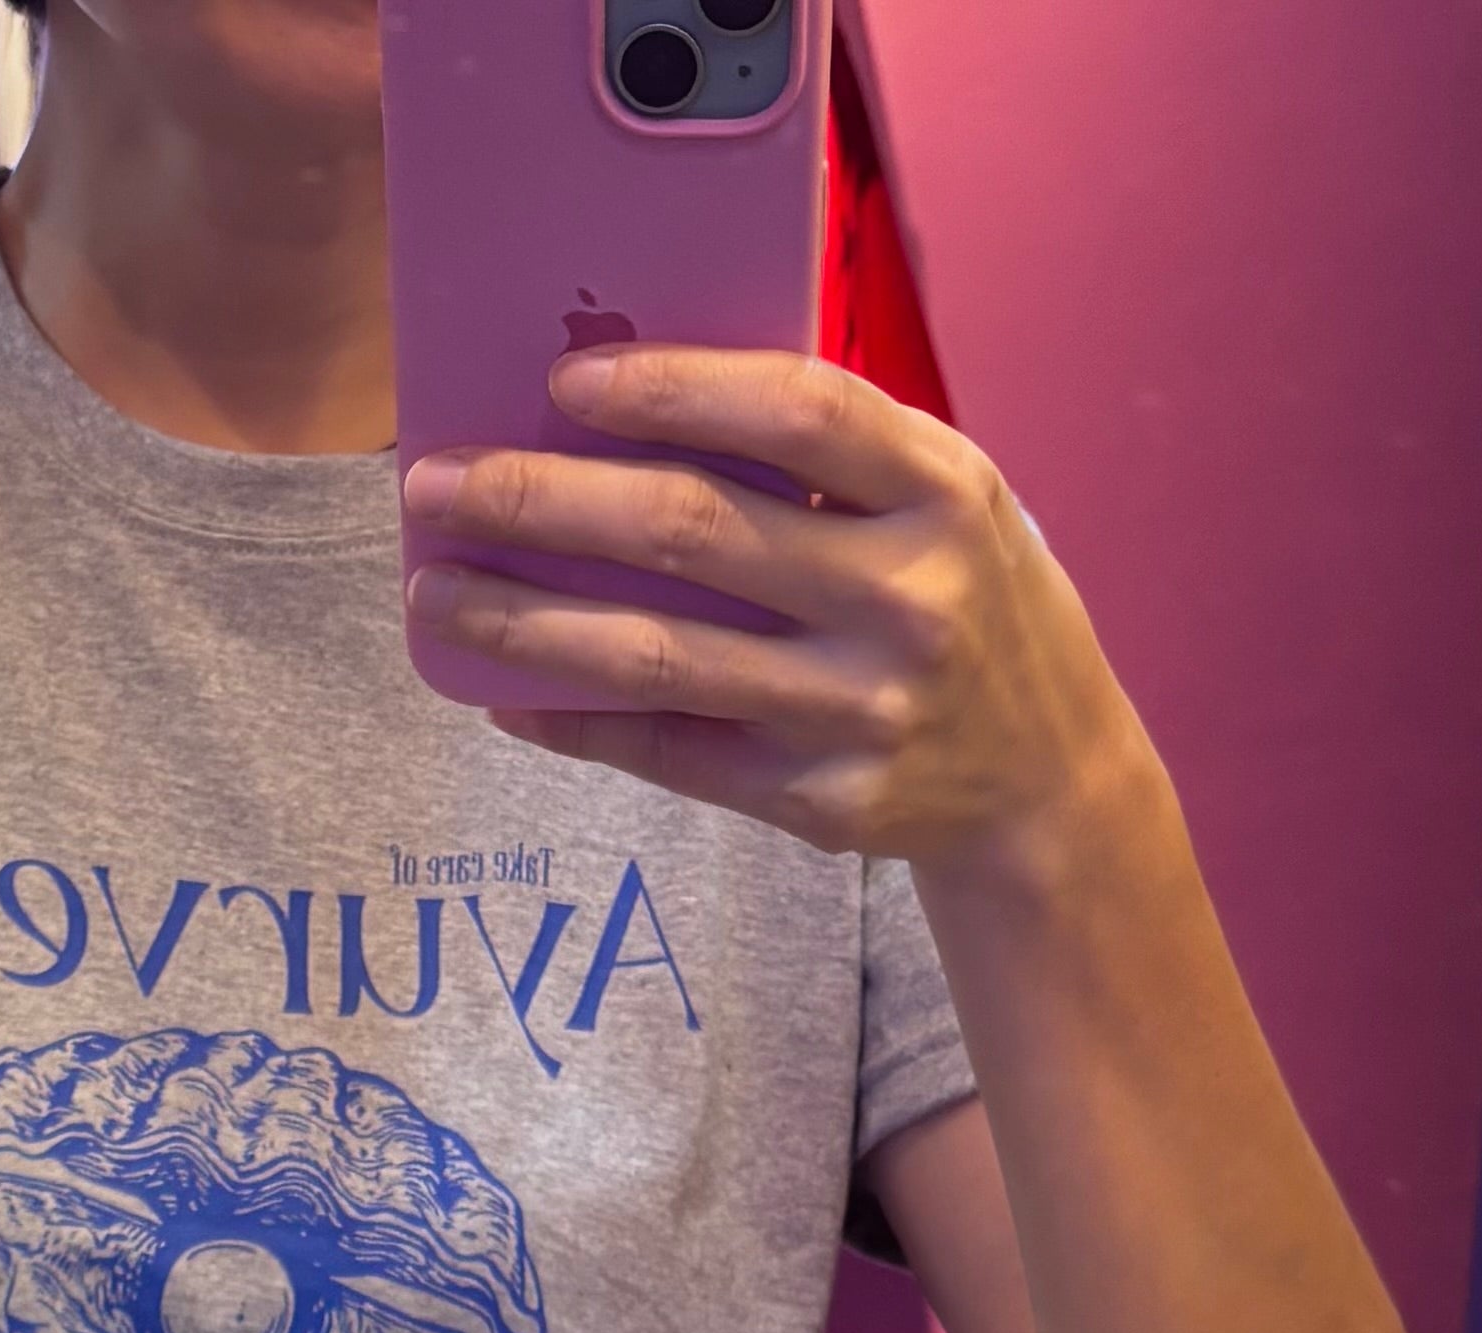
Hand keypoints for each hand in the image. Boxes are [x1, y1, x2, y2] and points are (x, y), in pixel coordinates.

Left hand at [403, 349, 1152, 883]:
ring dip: (523, 622)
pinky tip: (500, 693)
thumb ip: (825, 459)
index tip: (561, 380)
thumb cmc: (965, 602)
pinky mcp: (819, 803)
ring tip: (435, 594)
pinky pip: (667, 752)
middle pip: (692, 532)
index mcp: (942, 490)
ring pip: (655, 657)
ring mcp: (860, 711)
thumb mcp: (940, 502)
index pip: (795, 413)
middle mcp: (906, 598)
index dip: (671, 390)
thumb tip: (631, 412)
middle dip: (543, 500)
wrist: (1046, 780)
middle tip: (437, 484)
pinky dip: (572, 720)